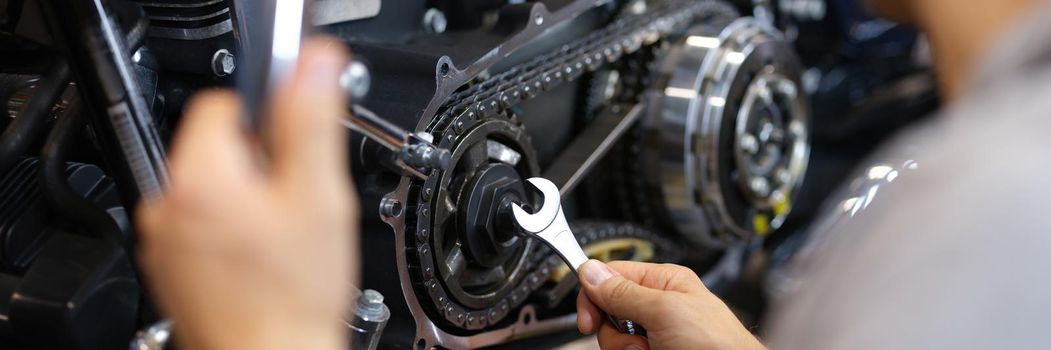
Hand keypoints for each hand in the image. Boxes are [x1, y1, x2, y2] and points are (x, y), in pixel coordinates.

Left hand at [136, 39, 356, 349]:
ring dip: (247, 198)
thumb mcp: (318, 195)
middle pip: (217, 147)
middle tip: (295, 201)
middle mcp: (166, 206)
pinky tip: (262, 257)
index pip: (222, 102)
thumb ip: (310, 121)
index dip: (268, 119)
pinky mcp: (170, 266)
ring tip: (280, 235)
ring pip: (212, 187)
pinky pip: (201, 224)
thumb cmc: (293, 296)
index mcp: (199, 179)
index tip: (292, 151)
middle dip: (260, 164)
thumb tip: (312, 65)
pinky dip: (231, 230)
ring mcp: (164, 240)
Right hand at [576, 260, 764, 349]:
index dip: (594, 294)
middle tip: (634, 339)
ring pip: (614, 339)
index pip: (612, 275)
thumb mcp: (665, 310)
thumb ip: (625, 291)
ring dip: (625, 349)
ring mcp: (654, 334)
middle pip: (608, 312)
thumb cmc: (718, 344)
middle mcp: (657, 306)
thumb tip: (591, 271)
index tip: (588, 317)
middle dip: (615, 331)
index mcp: (663, 282)